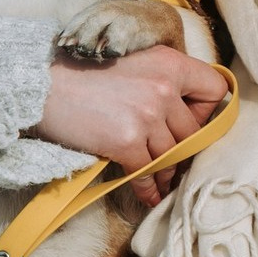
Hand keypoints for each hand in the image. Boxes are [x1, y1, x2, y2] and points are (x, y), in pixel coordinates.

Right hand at [38, 45, 228, 205]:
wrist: (43, 85)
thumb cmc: (84, 72)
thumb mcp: (133, 62)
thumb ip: (161, 79)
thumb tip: (181, 111)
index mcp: (169, 63)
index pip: (214, 89)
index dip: (206, 109)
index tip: (191, 120)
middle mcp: (164, 88)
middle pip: (193, 131)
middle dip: (184, 148)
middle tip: (174, 159)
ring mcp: (147, 116)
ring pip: (171, 155)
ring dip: (166, 172)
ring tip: (162, 181)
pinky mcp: (127, 141)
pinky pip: (147, 173)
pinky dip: (149, 188)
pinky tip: (149, 195)